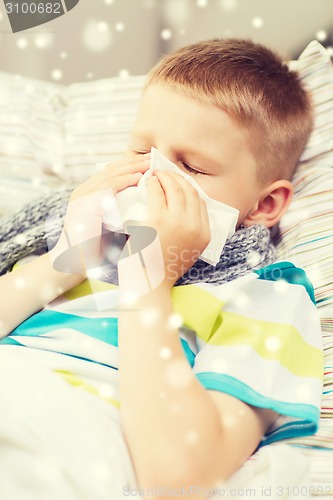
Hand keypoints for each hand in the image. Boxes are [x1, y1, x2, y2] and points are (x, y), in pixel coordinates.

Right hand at [49, 155, 150, 275]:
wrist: (74, 265)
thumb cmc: (95, 249)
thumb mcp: (111, 224)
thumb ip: (123, 212)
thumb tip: (149, 205)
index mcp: (89, 194)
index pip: (113, 173)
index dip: (132, 165)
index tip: (152, 163)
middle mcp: (84, 191)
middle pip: (113, 169)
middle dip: (135, 162)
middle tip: (155, 157)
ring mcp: (83, 197)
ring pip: (111, 174)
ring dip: (132, 167)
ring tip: (150, 164)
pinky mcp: (84, 206)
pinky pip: (106, 188)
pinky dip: (123, 181)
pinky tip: (138, 178)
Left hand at [119, 170, 209, 291]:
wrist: (149, 284)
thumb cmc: (162, 269)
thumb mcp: (186, 251)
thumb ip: (190, 233)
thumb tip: (184, 212)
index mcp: (204, 235)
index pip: (200, 202)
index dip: (189, 188)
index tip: (179, 182)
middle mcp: (195, 226)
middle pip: (190, 191)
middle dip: (178, 178)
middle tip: (166, 173)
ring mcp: (178, 222)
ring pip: (175, 188)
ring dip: (166, 176)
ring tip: (156, 174)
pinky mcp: (159, 219)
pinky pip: (158, 192)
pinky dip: (154, 183)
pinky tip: (149, 181)